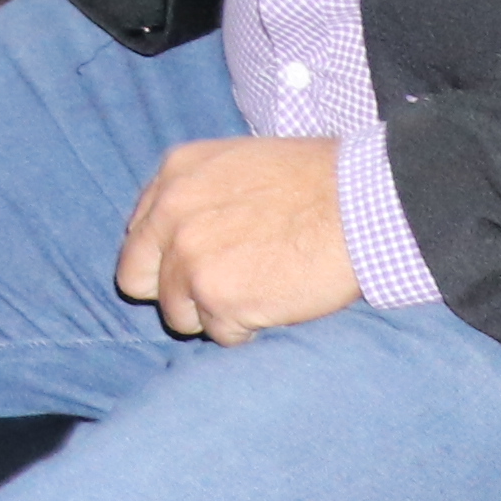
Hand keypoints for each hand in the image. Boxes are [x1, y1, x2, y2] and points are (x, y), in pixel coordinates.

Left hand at [117, 134, 364, 342]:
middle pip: (137, 280)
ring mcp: (190, 259)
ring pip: (178, 315)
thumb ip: (198, 196)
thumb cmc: (318, 181)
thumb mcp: (238, 164)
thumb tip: (180, 234)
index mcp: (173, 176)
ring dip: (216, 314)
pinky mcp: (219, 299)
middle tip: (216, 293)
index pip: (138, 236)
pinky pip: (221, 335)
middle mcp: (169, 216)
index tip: (194, 266)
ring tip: (260, 293)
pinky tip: (278, 303)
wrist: (363, 204)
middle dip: (172, 292)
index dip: (166, 258)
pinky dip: (249, 329)